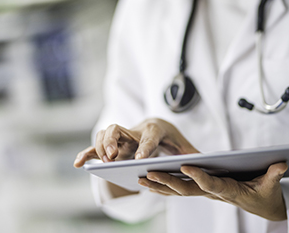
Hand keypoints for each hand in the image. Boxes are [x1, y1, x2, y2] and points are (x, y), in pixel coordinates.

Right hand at [73, 118, 198, 167]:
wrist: (155, 125)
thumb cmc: (170, 137)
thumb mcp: (183, 145)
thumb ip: (193, 154)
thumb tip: (210, 163)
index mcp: (154, 129)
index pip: (149, 136)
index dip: (145, 146)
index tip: (140, 159)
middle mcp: (135, 129)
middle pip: (120, 129)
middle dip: (114, 142)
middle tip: (113, 158)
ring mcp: (122, 135)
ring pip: (105, 133)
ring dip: (100, 146)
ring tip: (102, 163)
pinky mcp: (113, 142)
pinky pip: (96, 144)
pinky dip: (86, 152)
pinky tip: (78, 164)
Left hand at [138, 162, 287, 220]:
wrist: (265, 207)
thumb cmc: (267, 196)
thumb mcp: (273, 186)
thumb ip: (274, 175)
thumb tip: (281, 164)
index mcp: (230, 190)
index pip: (212, 184)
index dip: (199, 176)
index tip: (186, 166)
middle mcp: (214, 193)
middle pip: (188, 189)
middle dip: (167, 181)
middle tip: (148, 174)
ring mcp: (207, 193)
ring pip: (180, 191)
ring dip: (160, 185)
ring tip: (140, 179)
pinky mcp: (204, 191)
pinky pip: (181, 190)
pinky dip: (165, 187)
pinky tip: (149, 183)